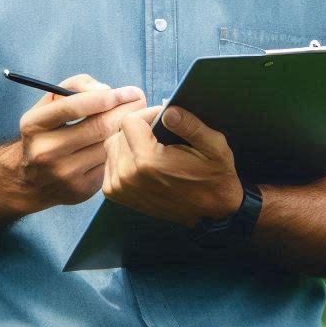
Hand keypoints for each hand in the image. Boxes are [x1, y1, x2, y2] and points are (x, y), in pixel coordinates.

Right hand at [4, 74, 146, 213]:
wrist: (33, 180)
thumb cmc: (48, 131)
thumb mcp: (49, 103)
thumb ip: (76, 86)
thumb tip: (107, 90)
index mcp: (34, 125)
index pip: (75, 107)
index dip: (108, 97)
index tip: (129, 91)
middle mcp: (46, 151)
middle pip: (99, 127)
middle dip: (127, 110)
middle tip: (141, 100)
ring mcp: (63, 173)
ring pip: (109, 146)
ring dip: (129, 129)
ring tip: (139, 117)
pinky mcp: (80, 189)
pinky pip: (110, 164)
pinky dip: (124, 149)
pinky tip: (128, 140)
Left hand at [102, 106, 243, 226]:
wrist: (210, 214)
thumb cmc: (215, 178)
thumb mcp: (215, 148)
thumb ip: (191, 126)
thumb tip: (168, 111)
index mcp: (148, 161)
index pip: (130, 121)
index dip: (147, 114)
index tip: (162, 118)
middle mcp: (128, 176)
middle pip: (119, 133)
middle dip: (138, 128)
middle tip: (160, 132)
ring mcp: (119, 188)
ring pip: (112, 148)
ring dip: (129, 143)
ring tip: (153, 147)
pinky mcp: (116, 195)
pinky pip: (110, 164)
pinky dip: (123, 158)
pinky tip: (143, 162)